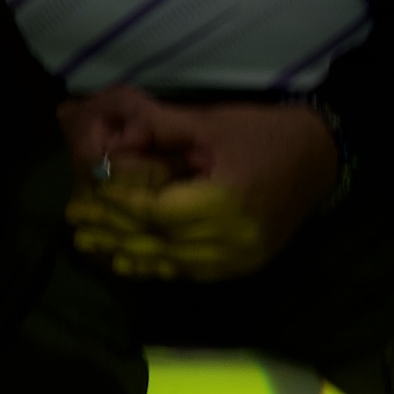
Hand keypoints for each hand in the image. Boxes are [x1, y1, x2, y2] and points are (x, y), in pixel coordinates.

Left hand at [61, 90, 338, 280]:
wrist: (319, 156)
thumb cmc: (261, 133)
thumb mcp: (207, 122)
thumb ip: (158, 129)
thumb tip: (113, 138)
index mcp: (227, 201)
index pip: (159, 212)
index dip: (120, 205)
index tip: (87, 194)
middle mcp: (235, 238)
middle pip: (161, 241)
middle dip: (114, 232)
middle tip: (74, 223)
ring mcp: (243, 257)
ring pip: (175, 262)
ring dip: (131, 255)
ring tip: (91, 246)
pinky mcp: (247, 263)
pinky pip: (195, 271)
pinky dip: (161, 266)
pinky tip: (131, 262)